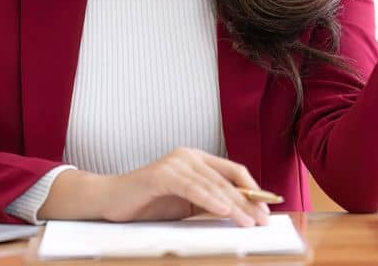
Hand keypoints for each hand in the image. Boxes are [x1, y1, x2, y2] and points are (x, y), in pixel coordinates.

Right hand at [47, 148, 269, 226]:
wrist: (111, 201)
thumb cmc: (148, 203)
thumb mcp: (187, 204)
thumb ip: (211, 203)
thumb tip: (243, 213)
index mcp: (196, 159)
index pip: (233, 170)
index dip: (253, 189)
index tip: (267, 209)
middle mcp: (187, 156)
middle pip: (226, 179)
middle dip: (248, 201)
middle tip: (262, 220)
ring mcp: (174, 163)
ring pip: (212, 184)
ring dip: (234, 205)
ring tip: (248, 222)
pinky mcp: (161, 174)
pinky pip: (192, 188)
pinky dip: (210, 200)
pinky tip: (224, 211)